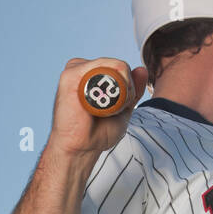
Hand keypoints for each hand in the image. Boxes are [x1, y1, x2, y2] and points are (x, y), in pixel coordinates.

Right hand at [46, 58, 148, 177]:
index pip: (120, 67)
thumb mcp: (123, 108)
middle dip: (127, 86)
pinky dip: (111, 85)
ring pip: (114, 65)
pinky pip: (101, 68)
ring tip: (110, 108)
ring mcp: (76, 71)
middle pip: (118, 65)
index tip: (120, 106)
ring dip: (122, 87)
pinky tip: (103, 103)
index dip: (128, 85)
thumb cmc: (96, 133)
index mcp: (92, 75)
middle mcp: (83, 70)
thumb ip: (133, 90)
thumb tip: (142, 69)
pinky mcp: (70, 76)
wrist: (81, 148)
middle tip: (116, 109)